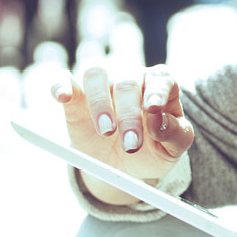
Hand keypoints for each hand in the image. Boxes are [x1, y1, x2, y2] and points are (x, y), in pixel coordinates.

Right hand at [54, 65, 193, 205]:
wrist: (123, 163)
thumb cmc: (152, 149)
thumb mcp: (171, 150)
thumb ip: (175, 134)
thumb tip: (160, 121)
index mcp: (159, 85)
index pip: (161, 78)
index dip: (157, 91)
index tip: (154, 108)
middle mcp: (130, 77)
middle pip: (128, 82)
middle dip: (129, 115)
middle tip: (131, 146)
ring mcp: (102, 83)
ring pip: (96, 74)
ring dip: (99, 101)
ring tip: (105, 130)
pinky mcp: (75, 94)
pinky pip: (64, 80)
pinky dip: (61, 85)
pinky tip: (62, 96)